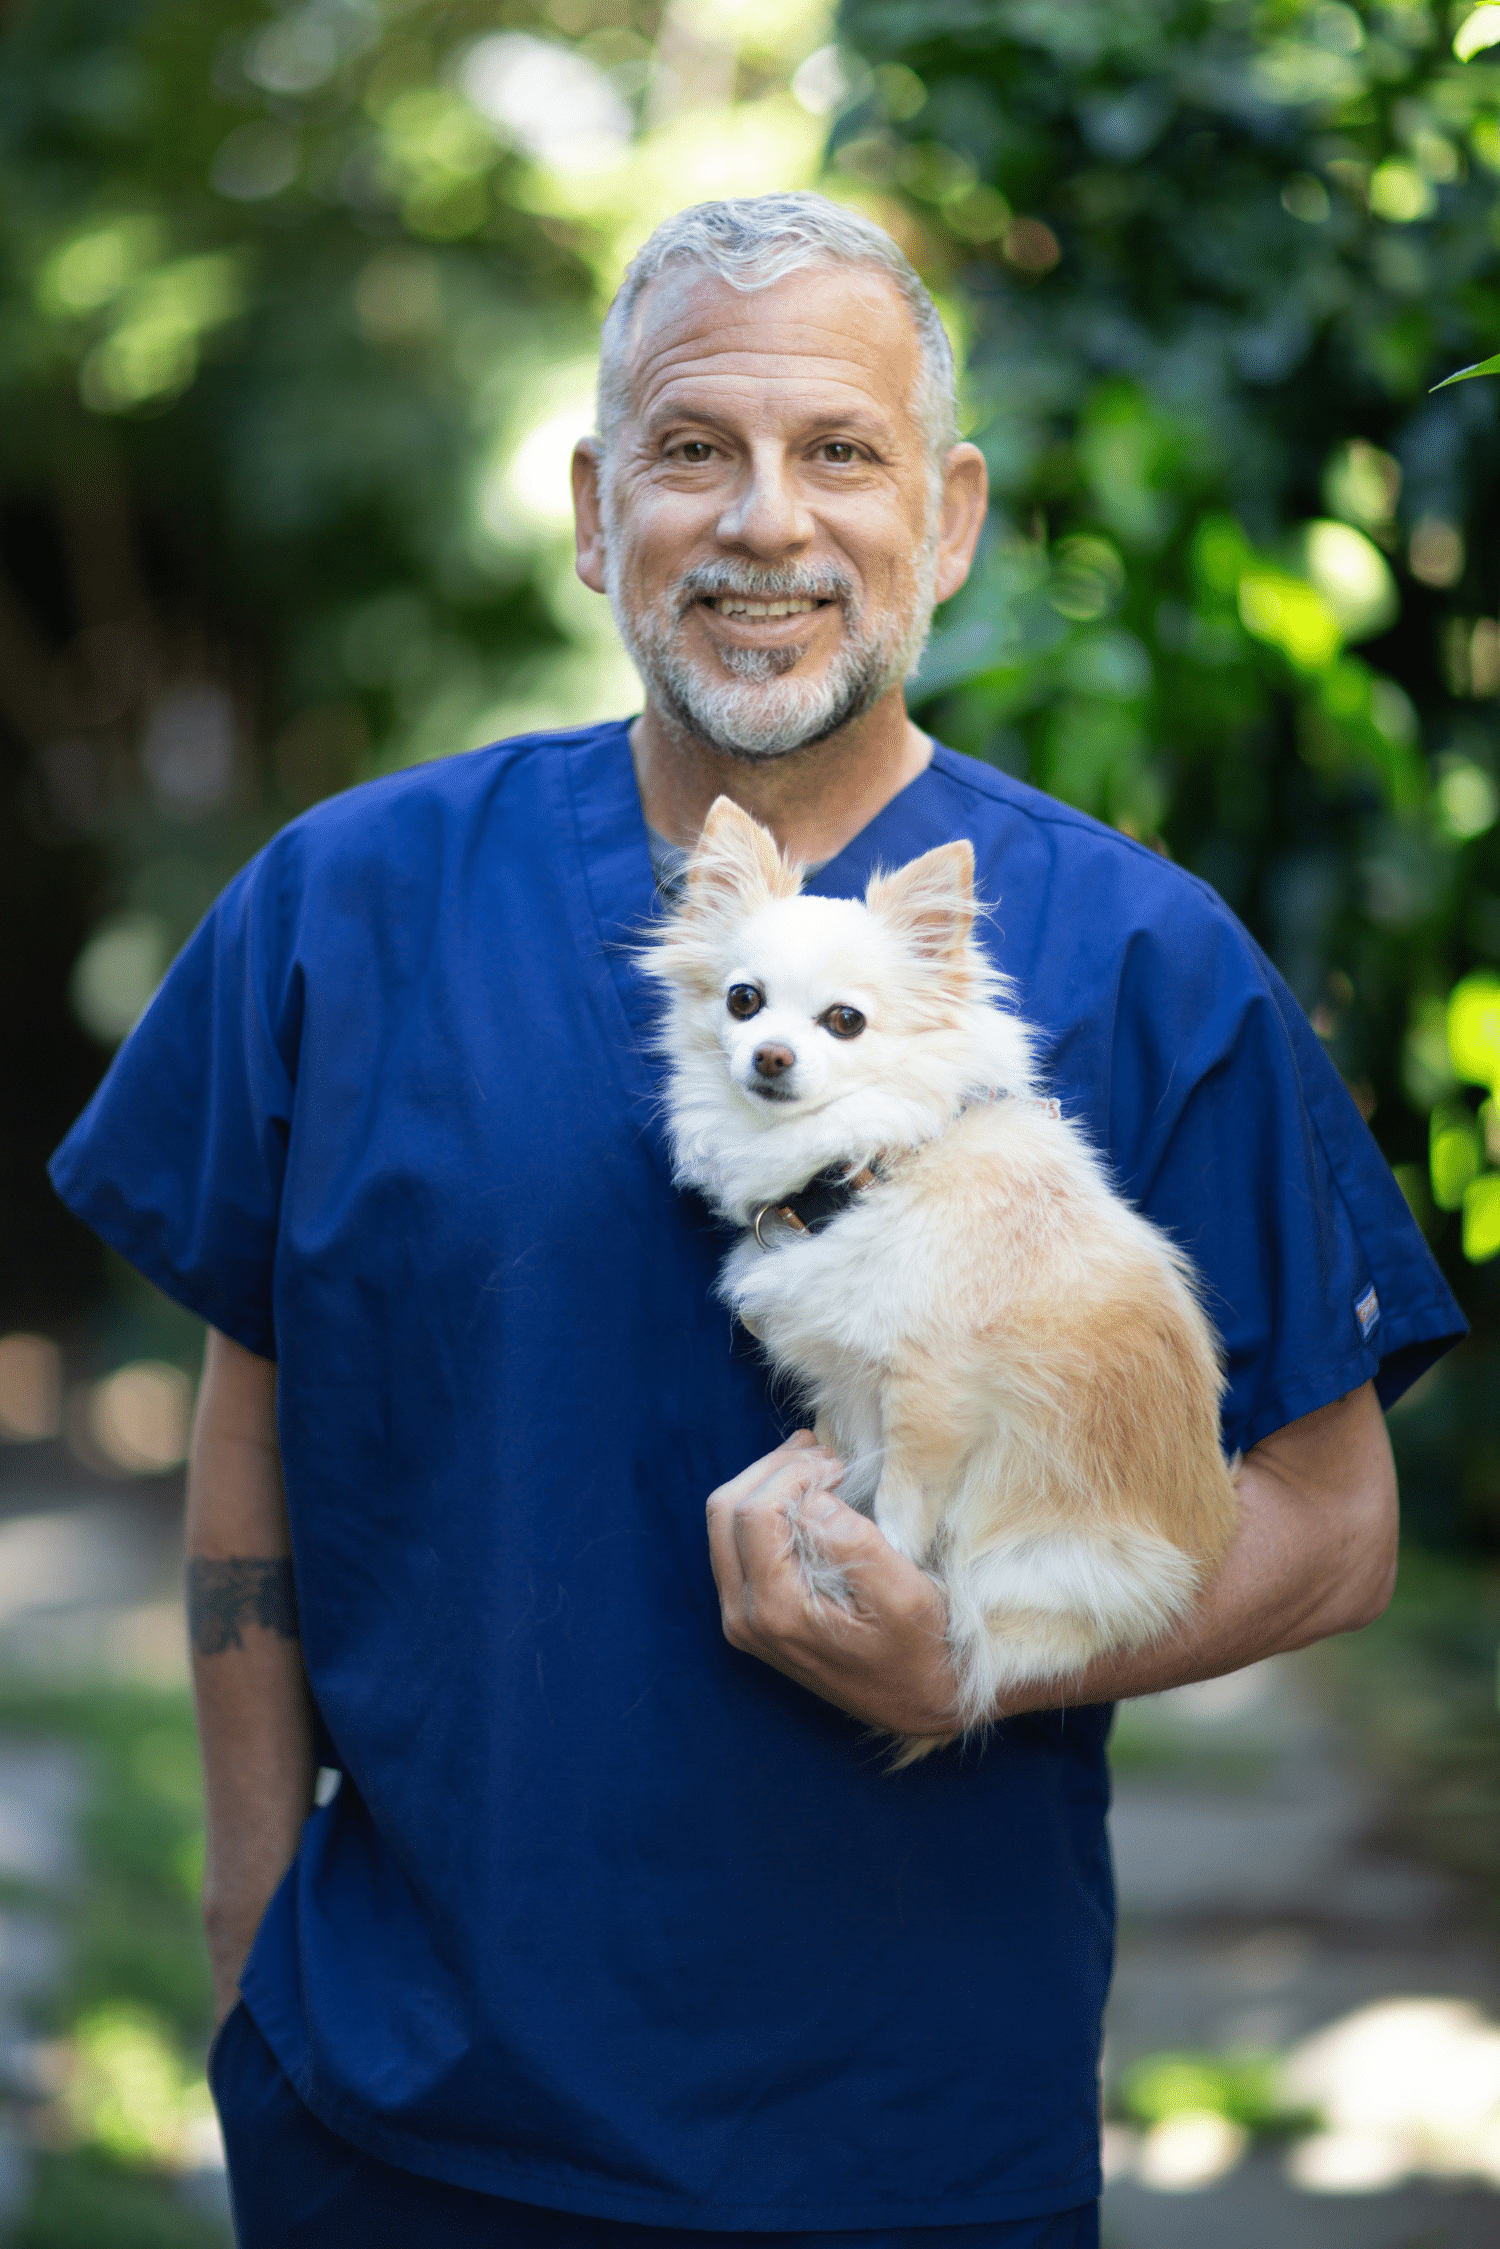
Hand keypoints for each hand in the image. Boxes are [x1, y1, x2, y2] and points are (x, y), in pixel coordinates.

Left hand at [705, 1433, 959, 1739]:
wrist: (917, 1704)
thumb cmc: (919, 1651)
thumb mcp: (904, 1596)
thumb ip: (854, 1545)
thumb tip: (812, 1501)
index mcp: (776, 1611)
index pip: (755, 1512)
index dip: (792, 1474)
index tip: (838, 1465)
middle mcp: (744, 1616)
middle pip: (725, 1510)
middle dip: (771, 1469)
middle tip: (823, 1453)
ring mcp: (741, 1617)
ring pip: (723, 1522)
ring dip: (765, 1482)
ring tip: (815, 1463)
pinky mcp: (750, 1614)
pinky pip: (736, 1542)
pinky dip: (764, 1505)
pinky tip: (803, 1492)